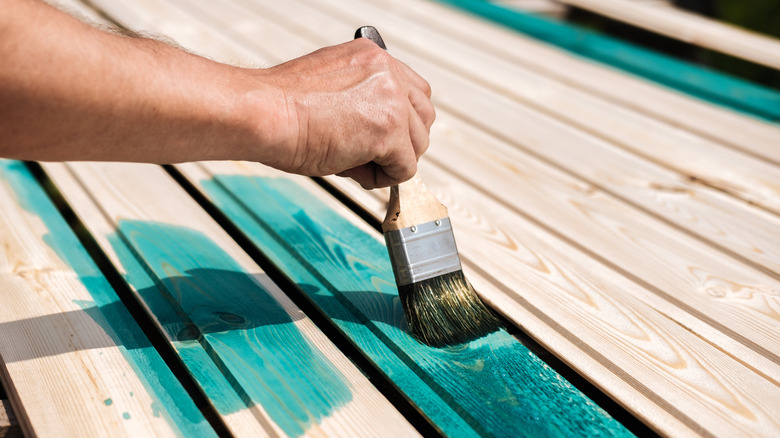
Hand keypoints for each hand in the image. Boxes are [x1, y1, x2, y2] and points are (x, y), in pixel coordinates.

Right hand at [259, 38, 434, 188]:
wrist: (263, 113)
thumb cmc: (281, 106)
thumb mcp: (331, 87)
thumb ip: (360, 99)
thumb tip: (377, 132)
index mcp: (372, 56)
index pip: (412, 92)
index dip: (399, 122)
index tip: (378, 137)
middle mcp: (387, 71)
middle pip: (423, 118)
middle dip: (401, 143)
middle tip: (366, 154)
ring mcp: (392, 100)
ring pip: (417, 146)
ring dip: (389, 161)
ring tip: (351, 161)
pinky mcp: (389, 130)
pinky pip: (405, 169)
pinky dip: (382, 178)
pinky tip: (351, 169)